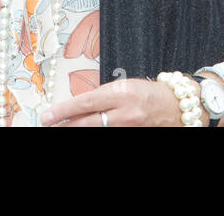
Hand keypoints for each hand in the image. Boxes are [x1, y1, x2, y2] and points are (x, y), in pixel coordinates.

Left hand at [41, 78, 199, 126]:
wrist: (176, 106)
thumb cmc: (149, 93)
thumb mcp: (125, 86)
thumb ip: (103, 95)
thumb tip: (77, 106)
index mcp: (122, 92)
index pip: (86, 101)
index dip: (64, 110)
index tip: (47, 115)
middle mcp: (126, 112)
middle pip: (88, 122)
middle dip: (65, 125)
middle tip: (48, 124)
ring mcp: (130, 128)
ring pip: (97, 132)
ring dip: (78, 130)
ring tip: (63, 129)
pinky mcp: (133, 136)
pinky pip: (110, 136)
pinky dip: (96, 134)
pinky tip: (86, 131)